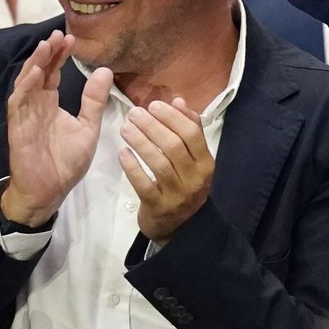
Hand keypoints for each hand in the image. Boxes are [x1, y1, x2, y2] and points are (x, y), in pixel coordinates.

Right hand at [0, 31, 111, 227]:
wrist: (49, 192)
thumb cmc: (66, 162)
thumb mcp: (87, 128)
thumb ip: (94, 101)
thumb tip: (105, 70)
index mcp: (50, 103)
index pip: (53, 72)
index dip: (60, 55)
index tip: (71, 39)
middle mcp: (35, 105)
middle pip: (39, 71)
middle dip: (47, 52)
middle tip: (59, 34)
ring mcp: (24, 115)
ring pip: (26, 83)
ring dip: (35, 64)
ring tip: (46, 46)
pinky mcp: (17, 128)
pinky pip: (18, 104)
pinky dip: (25, 87)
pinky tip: (35, 74)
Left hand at [118, 97, 214, 243]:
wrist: (180, 227)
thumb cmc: (184, 184)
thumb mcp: (194, 159)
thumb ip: (189, 129)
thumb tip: (179, 101)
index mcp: (206, 163)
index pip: (191, 134)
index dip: (172, 117)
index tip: (153, 105)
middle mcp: (195, 179)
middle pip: (174, 146)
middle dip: (152, 126)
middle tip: (134, 113)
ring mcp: (177, 195)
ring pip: (159, 163)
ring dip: (141, 142)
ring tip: (125, 128)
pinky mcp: (159, 207)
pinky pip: (144, 184)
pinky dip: (132, 167)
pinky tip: (123, 153)